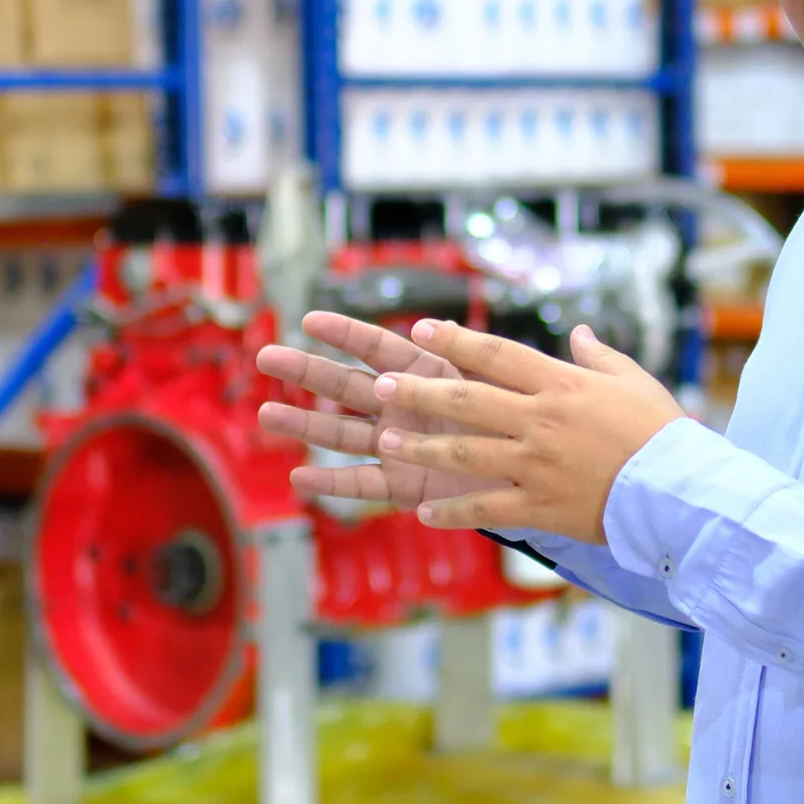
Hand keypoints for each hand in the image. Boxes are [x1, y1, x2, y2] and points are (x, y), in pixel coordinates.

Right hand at [256, 310, 510, 510]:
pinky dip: (332, 483)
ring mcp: (399, 445)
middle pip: (346, 384)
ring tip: (266, 413)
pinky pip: (362, 484)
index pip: (379, 347)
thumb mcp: (500, 380)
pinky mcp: (404, 485)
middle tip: (265, 355)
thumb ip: (469, 354)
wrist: (537, 474)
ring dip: (304, 423)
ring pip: (342, 433)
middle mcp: (405, 406)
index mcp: (427, 373)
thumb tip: (432, 325)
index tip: (309, 318)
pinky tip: (299, 479)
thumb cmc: (521, 421)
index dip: (346, 332)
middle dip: (306, 369)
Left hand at [370, 319, 687, 545]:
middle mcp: (542, 421)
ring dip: (423, 445)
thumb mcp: (632, 381)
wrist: (680, 491)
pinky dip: (453, 512)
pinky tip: (424, 512)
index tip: (422, 330)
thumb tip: (577, 332)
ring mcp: (537, 466)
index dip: (455, 342)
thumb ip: (598, 356)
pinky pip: (486, 509)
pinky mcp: (540, 507)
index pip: (497, 355)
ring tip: (387, 438)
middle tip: (383, 385)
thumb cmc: (661, 431)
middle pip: (468, 400)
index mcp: (562, 385)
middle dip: (420, 391)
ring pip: (467, 453)